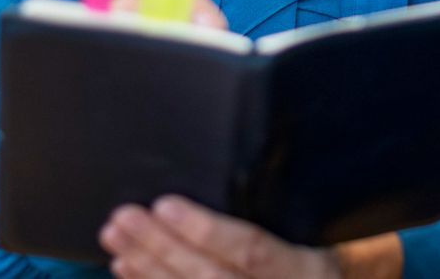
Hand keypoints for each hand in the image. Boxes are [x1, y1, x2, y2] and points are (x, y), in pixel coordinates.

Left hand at [100, 196, 339, 277]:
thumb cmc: (324, 258)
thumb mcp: (320, 229)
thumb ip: (287, 209)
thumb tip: (243, 171)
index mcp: (304, 270)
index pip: (251, 250)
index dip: (206, 230)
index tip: (166, 204)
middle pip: (210, 278)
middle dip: (162, 249)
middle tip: (125, 218)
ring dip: (146, 268)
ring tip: (116, 238)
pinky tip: (127, 268)